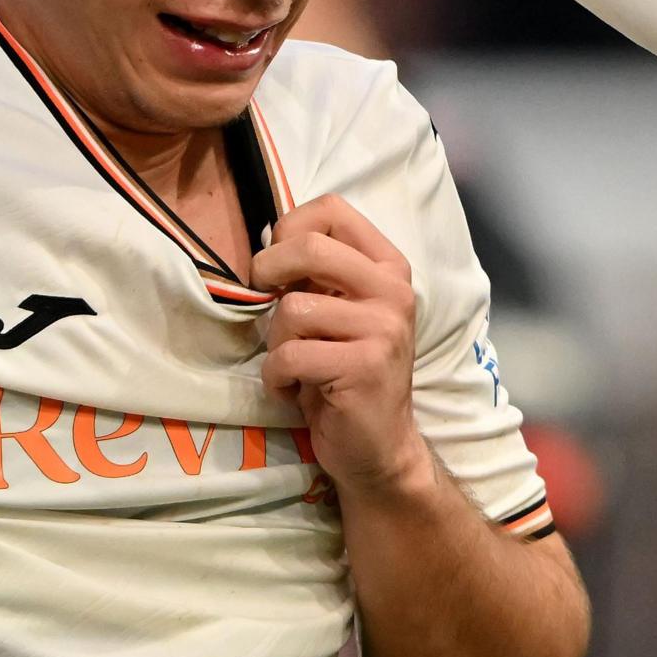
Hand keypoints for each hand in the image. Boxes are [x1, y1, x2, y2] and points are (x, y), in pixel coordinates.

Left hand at [251, 195, 427, 500]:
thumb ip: (317, 275)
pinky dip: (277, 377)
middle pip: (310, 248)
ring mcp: (384, 328)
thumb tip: (266, 241)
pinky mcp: (365, 366)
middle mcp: (394, 291)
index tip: (277, 264)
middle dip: (268, 271)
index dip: (288, 228)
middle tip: (263, 299)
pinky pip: (291, 355)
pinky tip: (294, 389)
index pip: (332, 211)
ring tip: (292, 364)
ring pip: (293, 309)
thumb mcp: (338, 312)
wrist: (378, 446)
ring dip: (275, 342)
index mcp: (388, 267)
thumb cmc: (345, 373)